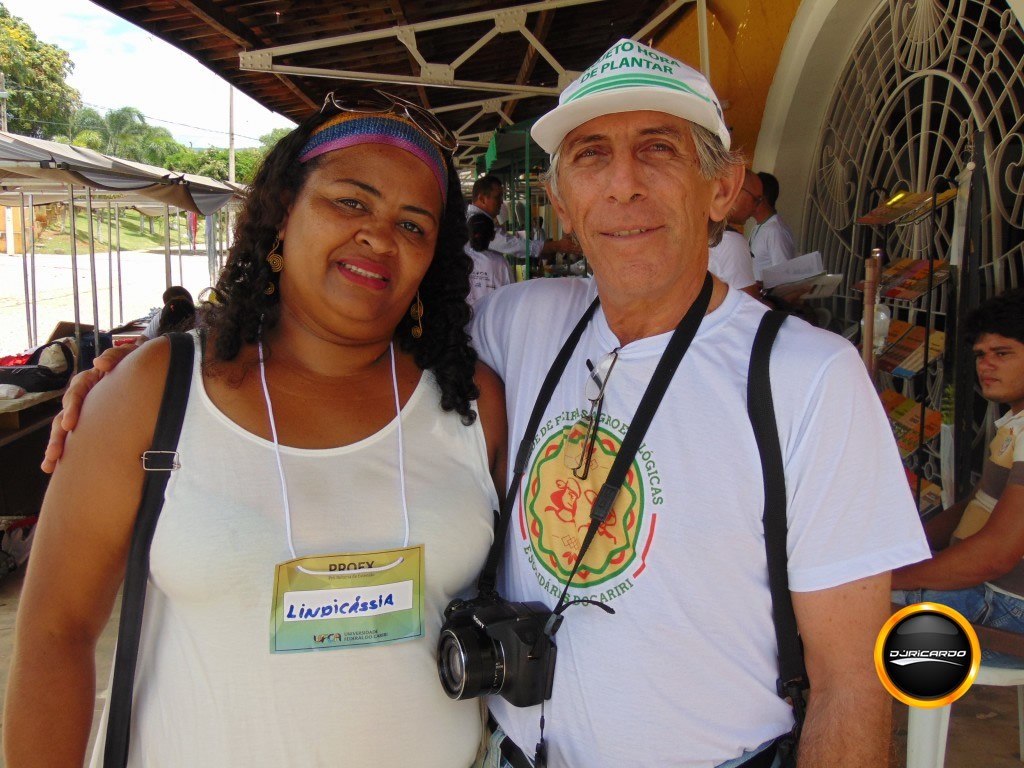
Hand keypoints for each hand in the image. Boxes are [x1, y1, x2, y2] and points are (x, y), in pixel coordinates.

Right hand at [41, 344, 134, 472]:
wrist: (146, 374)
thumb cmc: (134, 365)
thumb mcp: (127, 356)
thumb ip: (114, 356)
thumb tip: (99, 364)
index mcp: (91, 381)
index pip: (76, 393)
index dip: (71, 408)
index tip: (70, 425)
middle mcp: (82, 397)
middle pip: (64, 415)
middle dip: (58, 435)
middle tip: (56, 452)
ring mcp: (83, 412)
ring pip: (63, 429)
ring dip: (56, 446)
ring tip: (50, 464)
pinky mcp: (87, 424)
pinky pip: (72, 438)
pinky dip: (62, 451)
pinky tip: (51, 466)